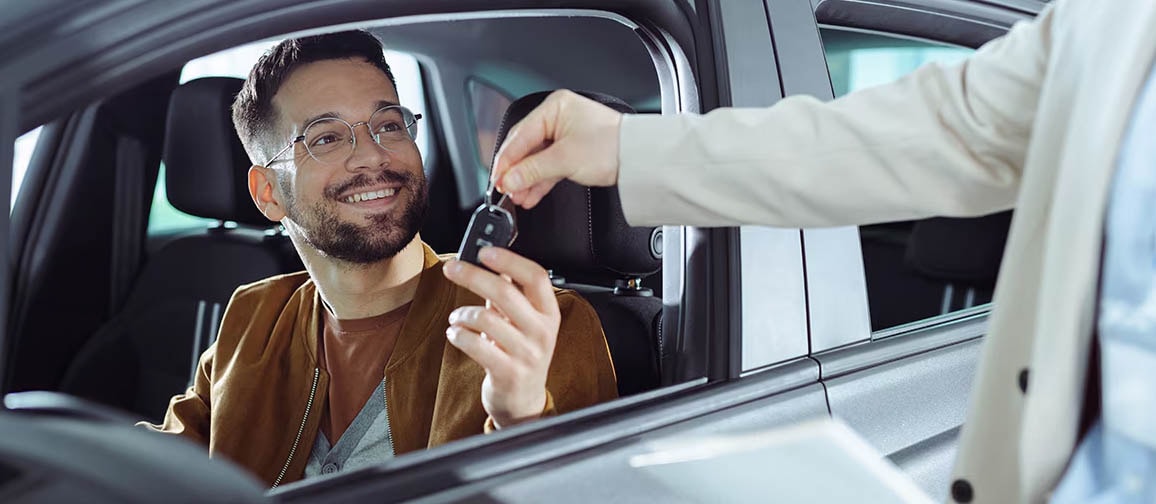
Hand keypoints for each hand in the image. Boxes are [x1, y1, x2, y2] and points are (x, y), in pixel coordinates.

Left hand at [442, 247, 560, 427]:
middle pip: (506, 292)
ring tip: (457, 318)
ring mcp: (527, 354)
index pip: (536, 276)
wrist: (523, 400)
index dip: (510, 260)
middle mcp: (542, 332)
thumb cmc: (519, 353)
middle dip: (473, 276)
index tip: (485, 251)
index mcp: (549, 313)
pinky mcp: (508, 373)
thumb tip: (491, 258)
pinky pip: (476, 345)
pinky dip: (458, 335)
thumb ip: (510, 292)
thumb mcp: (523, 321)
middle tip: (452, 268)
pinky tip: (456, 334)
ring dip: (462, 314)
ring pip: (486, 319)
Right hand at [491, 90, 622, 208]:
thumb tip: (509, 180)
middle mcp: (559, 117)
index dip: (506, 160)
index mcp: (555, 107)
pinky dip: (540, 180)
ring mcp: (566, 134)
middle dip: (516, 171)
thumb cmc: (611, 147)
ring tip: (518, 197)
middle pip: (526, 147)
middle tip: (505, 189)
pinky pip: (550, 165)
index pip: (520, 135)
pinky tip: (530, 194)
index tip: (497, 179)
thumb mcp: (565, 159)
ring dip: (527, 179)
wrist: (640, 159)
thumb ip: (533, 170)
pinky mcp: (574, 151)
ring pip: (538, 159)